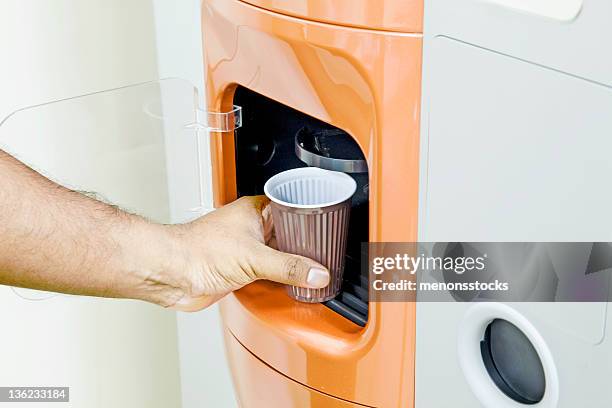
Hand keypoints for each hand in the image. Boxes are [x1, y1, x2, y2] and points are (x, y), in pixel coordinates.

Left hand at [159, 196, 329, 310]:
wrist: (172, 274)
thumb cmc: (198, 250)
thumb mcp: (254, 258)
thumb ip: (289, 267)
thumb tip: (317, 273)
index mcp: (255, 211)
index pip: (292, 207)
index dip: (311, 215)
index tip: (329, 226)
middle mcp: (251, 228)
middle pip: (288, 233)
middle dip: (305, 245)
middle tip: (327, 254)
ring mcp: (245, 249)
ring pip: (278, 254)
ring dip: (292, 264)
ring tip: (315, 270)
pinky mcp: (240, 270)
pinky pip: (268, 273)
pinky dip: (280, 280)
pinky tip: (292, 285)